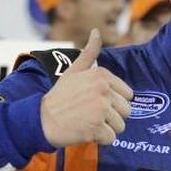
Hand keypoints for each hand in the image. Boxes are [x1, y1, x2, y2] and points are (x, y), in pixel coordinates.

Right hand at [40, 29, 133, 146]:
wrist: (41, 119)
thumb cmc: (60, 96)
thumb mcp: (73, 71)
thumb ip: (89, 53)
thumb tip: (97, 31)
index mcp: (101, 76)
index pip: (128, 95)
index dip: (114, 102)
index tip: (95, 102)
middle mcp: (103, 90)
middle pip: (126, 111)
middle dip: (112, 116)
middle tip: (91, 114)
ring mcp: (100, 110)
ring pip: (120, 126)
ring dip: (106, 129)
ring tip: (88, 122)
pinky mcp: (97, 128)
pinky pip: (111, 138)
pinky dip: (100, 139)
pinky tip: (86, 131)